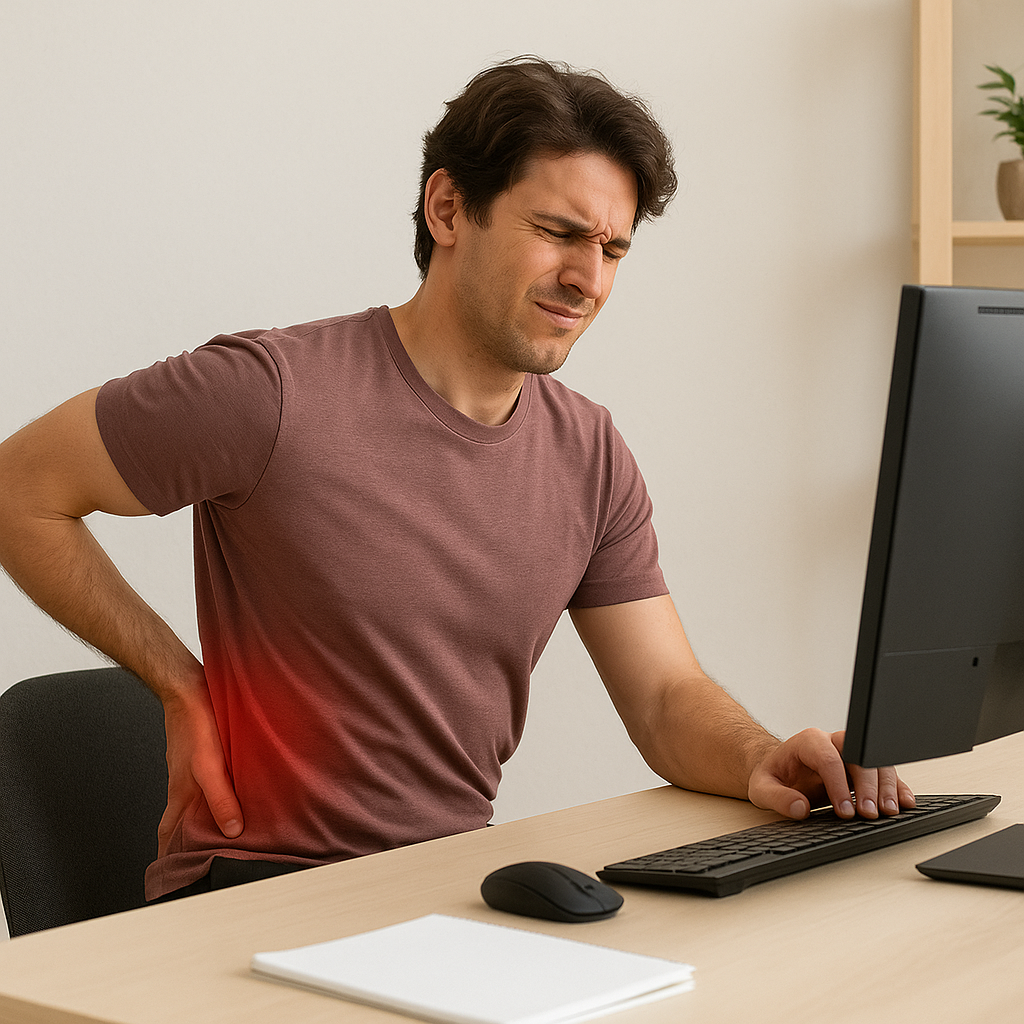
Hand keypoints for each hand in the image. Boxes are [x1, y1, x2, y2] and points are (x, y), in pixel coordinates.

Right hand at [157, 680, 243, 857]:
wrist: (189, 688)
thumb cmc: (195, 724)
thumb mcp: (209, 767)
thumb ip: (221, 798)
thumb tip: (231, 830)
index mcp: (180, 794)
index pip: (168, 835)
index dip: (168, 857)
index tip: (172, 878)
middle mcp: (183, 785)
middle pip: (180, 822)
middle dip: (187, 842)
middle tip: (201, 860)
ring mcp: (190, 769)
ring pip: (193, 802)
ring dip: (203, 818)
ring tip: (222, 832)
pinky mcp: (202, 754)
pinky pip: (205, 783)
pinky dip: (214, 794)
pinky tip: (231, 791)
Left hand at [747, 728, 914, 819]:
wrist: (780, 770)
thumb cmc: (773, 775)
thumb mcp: (762, 788)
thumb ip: (777, 797)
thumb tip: (799, 808)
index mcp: (808, 741)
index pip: (828, 758)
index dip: (838, 785)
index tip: (844, 812)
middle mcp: (833, 743)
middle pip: (858, 757)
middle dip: (866, 786)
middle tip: (869, 814)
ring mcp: (850, 755)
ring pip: (876, 763)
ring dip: (886, 787)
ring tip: (888, 812)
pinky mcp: (861, 770)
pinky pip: (883, 774)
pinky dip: (896, 788)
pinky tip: (904, 803)